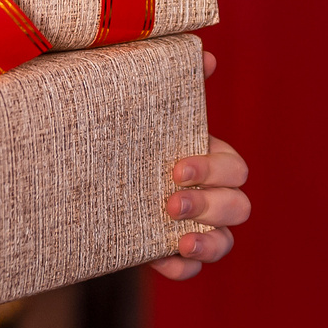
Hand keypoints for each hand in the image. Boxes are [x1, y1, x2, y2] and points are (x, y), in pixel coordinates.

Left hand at [150, 49, 248, 281]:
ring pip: (225, 243)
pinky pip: (191, 271)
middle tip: (170, 202)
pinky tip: (161, 260)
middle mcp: (212, 196)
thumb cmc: (128, 133)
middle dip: (209, 205)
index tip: (176, 168)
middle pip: (238, 207)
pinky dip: (182, 269)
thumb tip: (205, 55)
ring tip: (180, 240)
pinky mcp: (172, 254)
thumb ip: (174, 82)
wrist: (88, 174)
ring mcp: (196, 228)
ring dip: (207, 242)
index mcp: (212, 159)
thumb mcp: (145, 108)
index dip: (212, 170)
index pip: (235, 168)